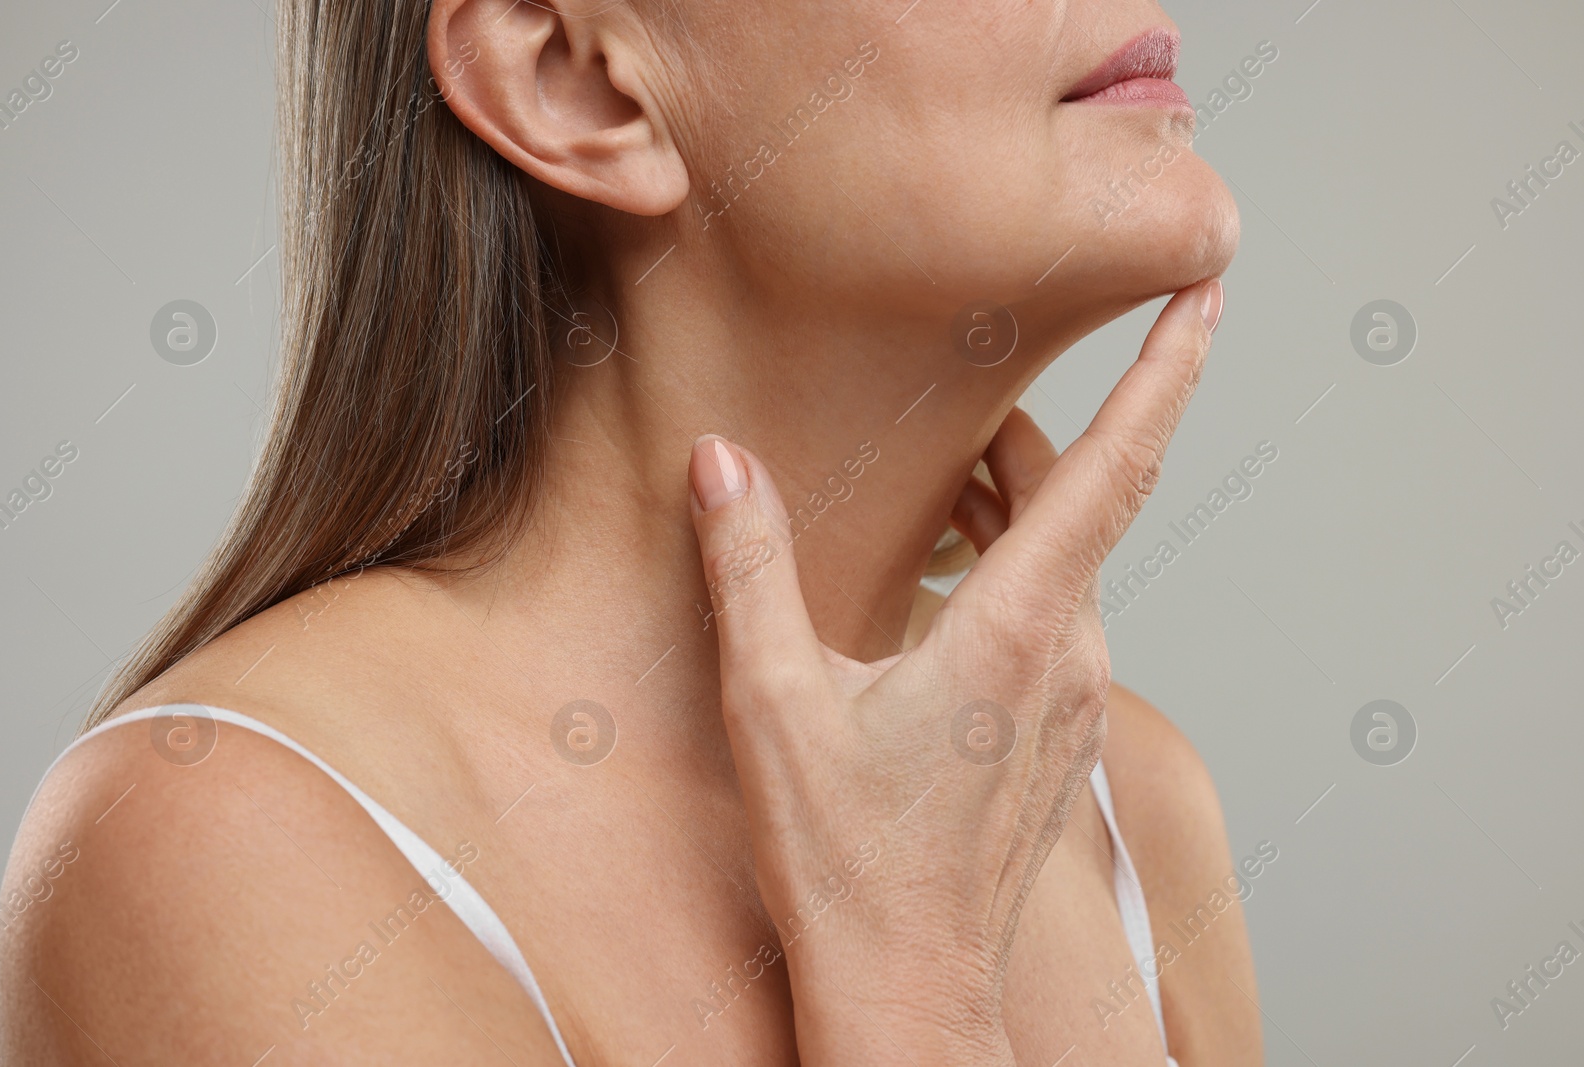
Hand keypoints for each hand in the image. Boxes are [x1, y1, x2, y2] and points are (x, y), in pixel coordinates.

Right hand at [686, 279, 1221, 1063]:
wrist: (908, 990)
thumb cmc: (847, 864)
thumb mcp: (775, 703)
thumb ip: (750, 568)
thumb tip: (721, 462)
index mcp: (1018, 629)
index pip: (1116, 469)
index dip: (1167, 372)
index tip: (1209, 291)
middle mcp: (1070, 655)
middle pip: (1077, 504)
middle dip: (1030, 438)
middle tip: (965, 391)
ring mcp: (1075, 702)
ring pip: (1067, 564)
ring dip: (1013, 511)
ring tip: (938, 487)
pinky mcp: (1059, 735)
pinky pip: (1056, 619)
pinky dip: (1013, 572)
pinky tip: (939, 587)